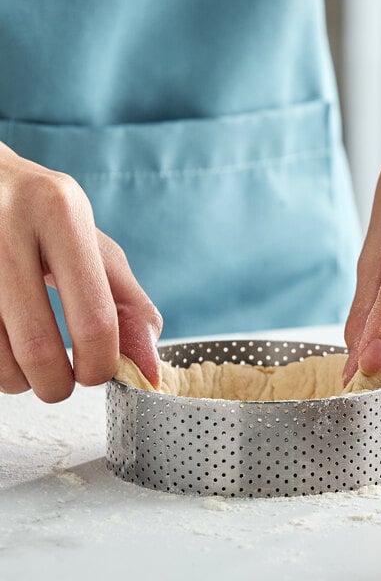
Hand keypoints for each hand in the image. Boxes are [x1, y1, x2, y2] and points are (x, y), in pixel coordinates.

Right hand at [0, 142, 161, 401]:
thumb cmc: (42, 217)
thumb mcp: (92, 245)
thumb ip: (128, 303)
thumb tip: (148, 368)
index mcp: (61, 214)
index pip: (94, 319)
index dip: (100, 364)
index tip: (96, 374)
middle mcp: (6, 225)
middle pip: (39, 348)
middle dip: (56, 385)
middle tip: (60, 384)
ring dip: (17, 381)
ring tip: (27, 367)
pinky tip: (3, 347)